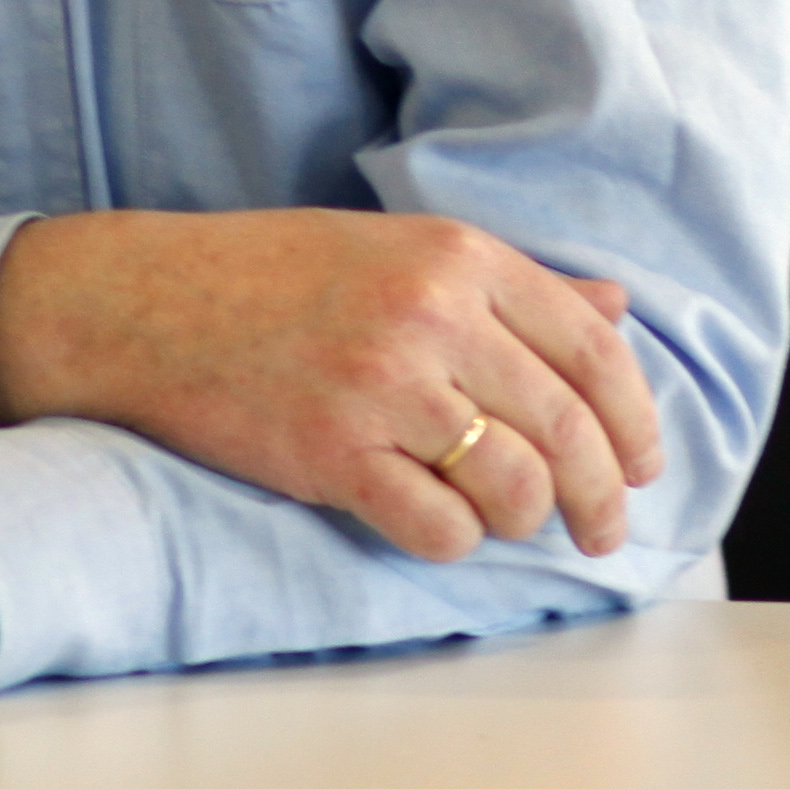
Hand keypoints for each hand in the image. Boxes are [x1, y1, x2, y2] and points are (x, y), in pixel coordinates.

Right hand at [0, 207, 662, 563]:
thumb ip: (511, 285)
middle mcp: (432, 316)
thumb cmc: (276, 274)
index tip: (643, 464)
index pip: (593, 348)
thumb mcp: (403, 248)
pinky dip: (455, 540)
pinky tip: (440, 525)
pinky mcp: (331, 455)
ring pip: (512, 483)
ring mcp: (381, 388)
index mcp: (460, 257)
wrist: (146, 303)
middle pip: (566, 425)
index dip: (634, 418)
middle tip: (606, 532)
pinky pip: (436, 525)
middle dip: (603, 494)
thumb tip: (615, 309)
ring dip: (528, 518)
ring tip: (513, 521)